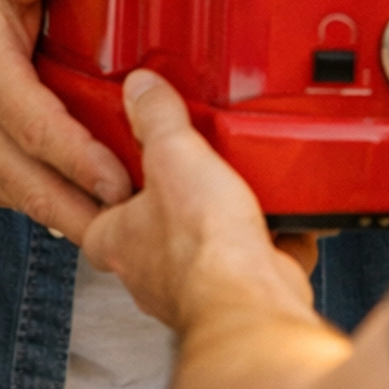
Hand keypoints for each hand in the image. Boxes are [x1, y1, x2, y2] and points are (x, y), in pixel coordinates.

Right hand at [0, 0, 130, 242]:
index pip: (35, 128)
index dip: (78, 158)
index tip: (119, 179)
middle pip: (35, 184)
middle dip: (89, 208)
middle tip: (144, 222)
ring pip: (31, 202)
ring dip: (81, 218)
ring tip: (138, 227)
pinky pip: (24, 202)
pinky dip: (63, 211)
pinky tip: (104, 212)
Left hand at [83, 71, 314, 330]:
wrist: (250, 299)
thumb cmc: (199, 246)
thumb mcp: (172, 155)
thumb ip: (156, 117)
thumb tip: (141, 88)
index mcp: (116, 239)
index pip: (97, 206)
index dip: (109, 180)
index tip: (125, 154)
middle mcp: (151, 269)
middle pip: (160, 221)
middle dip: (183, 194)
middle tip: (199, 159)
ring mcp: (198, 284)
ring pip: (211, 240)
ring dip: (231, 214)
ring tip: (249, 177)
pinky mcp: (242, 289)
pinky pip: (260, 254)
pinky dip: (278, 235)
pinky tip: (292, 210)